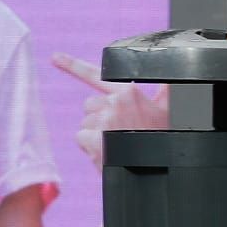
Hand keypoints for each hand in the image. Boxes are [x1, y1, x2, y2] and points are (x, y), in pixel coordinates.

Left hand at [53, 52, 169, 170]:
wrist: (157, 168)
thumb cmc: (163, 138)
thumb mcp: (169, 111)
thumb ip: (165, 91)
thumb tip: (172, 78)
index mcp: (128, 93)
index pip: (96, 76)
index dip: (72, 65)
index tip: (54, 58)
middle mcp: (114, 103)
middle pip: (90, 105)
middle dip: (100, 117)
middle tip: (120, 132)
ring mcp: (102, 120)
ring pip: (85, 122)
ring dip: (96, 133)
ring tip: (117, 143)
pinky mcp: (93, 137)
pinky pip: (81, 137)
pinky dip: (90, 146)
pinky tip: (107, 151)